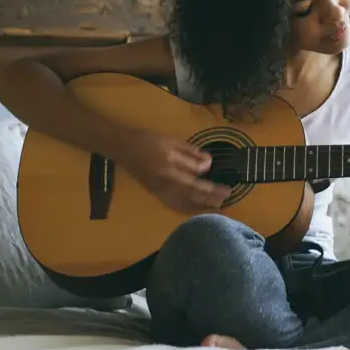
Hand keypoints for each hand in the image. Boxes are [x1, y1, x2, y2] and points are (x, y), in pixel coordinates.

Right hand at [113, 128, 229, 212]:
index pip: (195, 176)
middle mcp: (164, 180)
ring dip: (201, 206)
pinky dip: (186, 209)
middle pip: (192, 192)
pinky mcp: (155, 193)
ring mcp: (159, 189)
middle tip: (226, 198)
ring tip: (217, 207)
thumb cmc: (148, 140)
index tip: (225, 187)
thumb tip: (208, 164)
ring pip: (183, 202)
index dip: (210, 183)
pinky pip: (173, 205)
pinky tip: (196, 210)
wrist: (122, 148)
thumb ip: (190, 152)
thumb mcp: (171, 139)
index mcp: (169, 164)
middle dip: (210, 197)